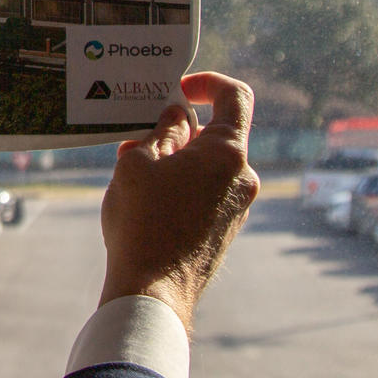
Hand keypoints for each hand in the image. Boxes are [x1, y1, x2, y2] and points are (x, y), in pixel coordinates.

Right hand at [98, 72, 260, 333]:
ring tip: (135, 176)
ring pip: (208, 167)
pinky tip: (146, 203)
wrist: (153, 293)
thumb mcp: (138, 163)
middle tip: (139, 140)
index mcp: (227, 153)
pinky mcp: (225, 231)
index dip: (208, 83)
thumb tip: (177, 119)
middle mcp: (243, 178)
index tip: (180, 89)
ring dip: (175, 162)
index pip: (234, 97)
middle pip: (216, 136)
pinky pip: (206, 194)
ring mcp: (238, 208)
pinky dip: (180, 187)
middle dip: (178, 132)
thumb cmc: (143, 224)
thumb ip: (161, 131)